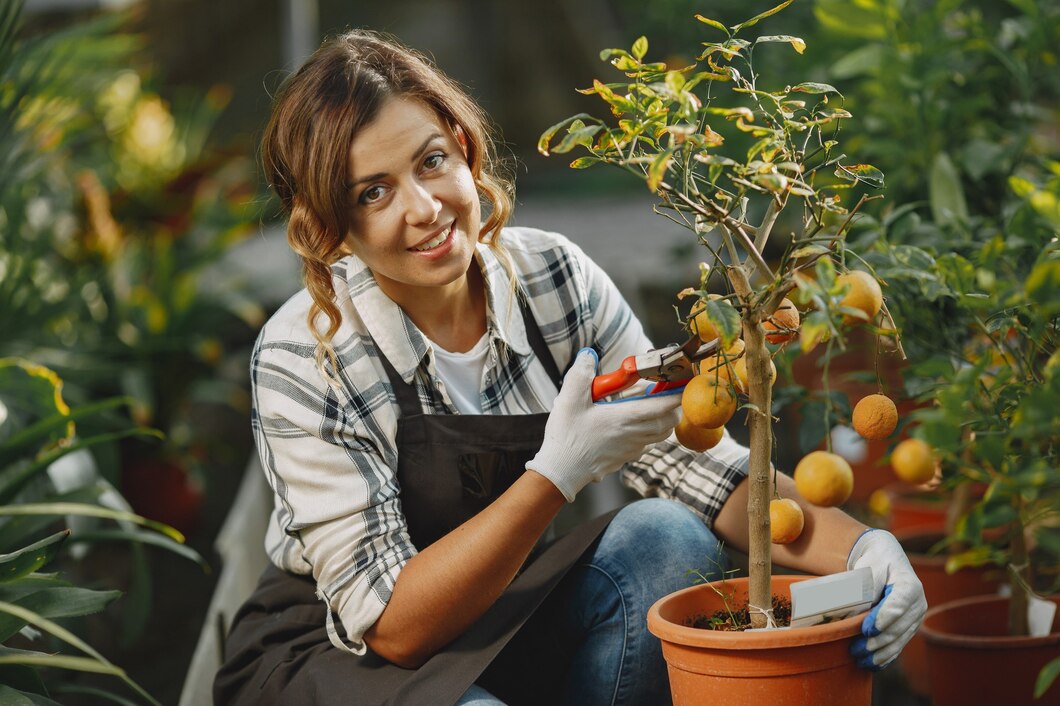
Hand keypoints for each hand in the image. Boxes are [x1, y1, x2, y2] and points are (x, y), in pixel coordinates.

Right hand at [527, 348, 680, 501]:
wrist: (561, 470)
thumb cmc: (567, 436)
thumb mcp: (569, 400)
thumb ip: (580, 374)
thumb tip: (589, 356)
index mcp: (625, 417)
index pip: (663, 405)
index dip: (677, 394)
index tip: (684, 384)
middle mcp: (634, 434)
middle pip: (669, 421)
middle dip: (674, 406)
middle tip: (668, 392)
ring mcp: (631, 449)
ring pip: (660, 434)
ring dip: (663, 420)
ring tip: (652, 407)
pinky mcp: (625, 458)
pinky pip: (646, 444)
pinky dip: (648, 433)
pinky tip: (632, 426)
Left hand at [846, 528, 926, 669]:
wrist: (886, 560)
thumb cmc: (875, 563)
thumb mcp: (868, 568)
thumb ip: (865, 589)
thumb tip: (856, 614)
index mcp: (909, 585)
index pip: (898, 605)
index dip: (883, 619)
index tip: (867, 629)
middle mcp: (918, 603)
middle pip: (898, 627)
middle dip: (877, 641)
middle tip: (855, 649)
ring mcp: (915, 618)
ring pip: (899, 640)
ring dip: (879, 652)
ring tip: (859, 659)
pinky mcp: (909, 628)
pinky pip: (899, 644)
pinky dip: (886, 656)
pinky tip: (872, 665)